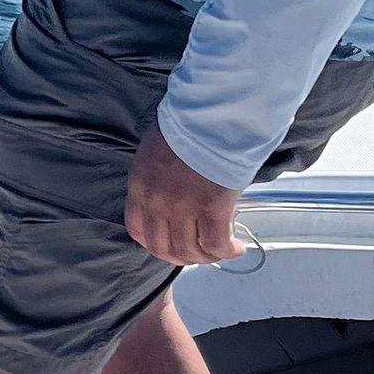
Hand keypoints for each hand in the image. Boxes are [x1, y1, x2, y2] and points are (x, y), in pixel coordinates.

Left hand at [124, 120, 242, 264]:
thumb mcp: (156, 152)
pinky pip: (216, 244)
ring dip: (206, 256)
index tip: (169, 245)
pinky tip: (236, 248)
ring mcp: (183, 208)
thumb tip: (171, 194)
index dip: (156, 244)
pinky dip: (226, 251)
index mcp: (140, 186)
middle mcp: (156, 202)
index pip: (138, 230)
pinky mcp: (211, 210)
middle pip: (164, 248)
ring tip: (220, 250)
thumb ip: (157, 179)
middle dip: (182, 256)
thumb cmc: (188, 125)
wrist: (212, 116)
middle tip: (197, 253)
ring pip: (190, 251)